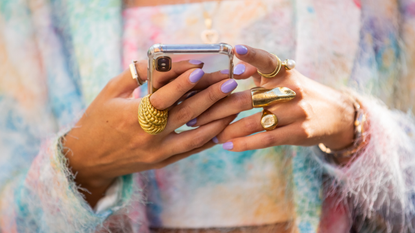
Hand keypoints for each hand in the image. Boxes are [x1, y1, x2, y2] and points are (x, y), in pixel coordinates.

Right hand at [63, 60, 237, 205]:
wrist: (89, 159)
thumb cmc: (97, 120)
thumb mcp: (111, 92)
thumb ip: (136, 75)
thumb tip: (161, 60)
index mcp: (133, 117)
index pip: (164, 97)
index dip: (183, 82)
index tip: (201, 68)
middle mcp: (149, 137)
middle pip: (186, 114)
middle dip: (211, 96)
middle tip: (229, 83)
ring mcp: (158, 152)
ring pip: (196, 136)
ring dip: (218, 119)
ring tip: (234, 104)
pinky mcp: (163, 162)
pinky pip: (192, 150)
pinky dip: (209, 138)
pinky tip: (223, 125)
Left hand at [192, 45, 354, 156]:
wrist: (335, 115)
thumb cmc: (300, 94)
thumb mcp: (285, 79)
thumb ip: (261, 73)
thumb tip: (233, 68)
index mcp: (285, 74)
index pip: (268, 60)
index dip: (253, 55)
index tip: (235, 50)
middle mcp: (290, 91)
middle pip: (249, 98)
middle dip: (218, 108)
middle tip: (194, 114)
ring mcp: (296, 112)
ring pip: (254, 122)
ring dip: (227, 129)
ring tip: (207, 134)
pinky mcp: (298, 133)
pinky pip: (266, 139)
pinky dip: (244, 143)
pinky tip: (227, 145)